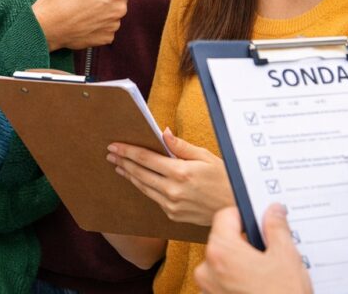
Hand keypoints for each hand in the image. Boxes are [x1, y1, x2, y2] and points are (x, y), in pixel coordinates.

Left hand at [108, 129, 232, 224]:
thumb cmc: (224, 179)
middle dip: (123, 162)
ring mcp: (172, 205)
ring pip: (143, 187)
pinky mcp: (173, 214)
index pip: (146, 158)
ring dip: (129, 175)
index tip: (115, 145)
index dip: (128, 151)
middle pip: (140, 173)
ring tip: (119, 166)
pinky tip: (137, 179)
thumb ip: (181, 146)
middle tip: (110, 154)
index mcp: (180, 172)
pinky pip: (153, 198)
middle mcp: (173, 190)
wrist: (236, 208)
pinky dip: (143, 187)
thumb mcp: (205, 156)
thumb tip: (163, 133)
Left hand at [194, 205, 311, 293]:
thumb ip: (276, 228)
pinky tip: (258, 287)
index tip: (259, 221)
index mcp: (221, 251)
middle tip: (269, 251)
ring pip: (223, 262)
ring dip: (240, 263)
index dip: (244, 215)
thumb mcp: (286, 258)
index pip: (225, 216)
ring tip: (266, 274)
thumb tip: (273, 210)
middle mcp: (207, 269)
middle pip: (223, 240)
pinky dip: (236, 280)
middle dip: (245, 242)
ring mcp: (208, 289)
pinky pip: (222, 282)